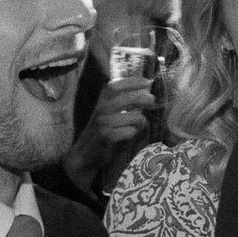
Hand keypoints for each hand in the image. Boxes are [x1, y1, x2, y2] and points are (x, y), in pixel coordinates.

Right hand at [62, 74, 154, 194]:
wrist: (85, 155)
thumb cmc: (100, 133)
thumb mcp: (107, 115)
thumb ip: (121, 104)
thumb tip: (145, 96)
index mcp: (101, 102)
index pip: (115, 85)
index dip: (131, 81)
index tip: (146, 81)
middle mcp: (101, 110)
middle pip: (126, 98)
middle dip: (142, 98)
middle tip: (152, 99)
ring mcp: (103, 123)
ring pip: (133, 117)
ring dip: (139, 121)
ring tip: (137, 125)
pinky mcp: (107, 137)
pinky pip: (130, 131)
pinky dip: (133, 133)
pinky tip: (129, 135)